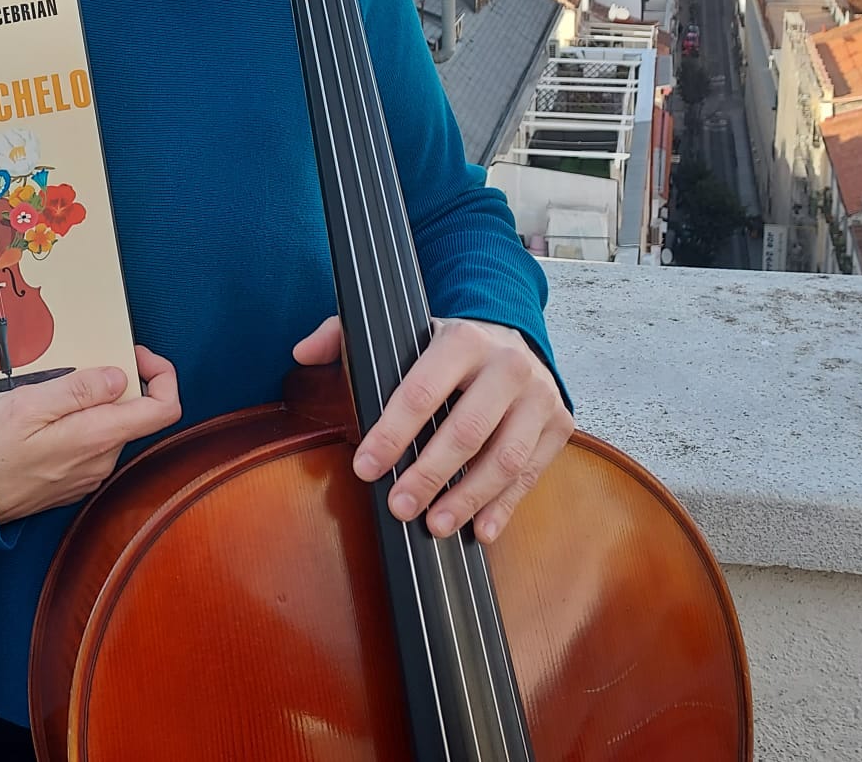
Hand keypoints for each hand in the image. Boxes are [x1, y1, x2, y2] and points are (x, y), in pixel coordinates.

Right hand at [0, 346, 181, 523]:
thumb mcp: (29, 404)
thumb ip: (79, 390)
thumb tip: (120, 378)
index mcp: (98, 437)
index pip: (164, 408)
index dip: (160, 375)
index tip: (134, 354)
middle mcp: (102, 460)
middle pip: (136, 414)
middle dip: (116, 384)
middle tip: (79, 366)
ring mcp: (89, 474)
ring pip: (111, 429)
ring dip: (93, 405)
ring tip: (54, 392)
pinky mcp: (74, 482)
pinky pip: (92, 446)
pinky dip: (80, 425)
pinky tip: (47, 419)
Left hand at [293, 315, 571, 543]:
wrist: (514, 337)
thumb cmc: (445, 347)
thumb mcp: (395, 330)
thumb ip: (342, 336)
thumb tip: (302, 353)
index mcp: (462, 339)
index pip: (420, 392)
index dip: (391, 434)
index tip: (366, 467)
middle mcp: (508, 365)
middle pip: (466, 431)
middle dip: (429, 474)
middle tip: (399, 507)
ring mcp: (539, 396)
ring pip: (504, 459)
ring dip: (467, 499)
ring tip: (434, 525)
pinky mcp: (559, 425)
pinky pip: (531, 474)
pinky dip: (504, 507)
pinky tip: (478, 530)